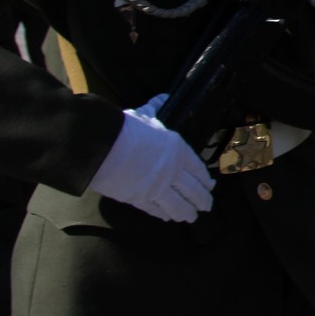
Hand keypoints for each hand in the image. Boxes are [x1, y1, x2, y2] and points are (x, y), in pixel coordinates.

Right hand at [87, 99, 213, 223]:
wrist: (105, 146)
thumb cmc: (126, 129)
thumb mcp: (145, 115)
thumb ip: (155, 109)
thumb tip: (161, 98)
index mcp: (177, 150)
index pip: (196, 168)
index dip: (204, 179)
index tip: (210, 186)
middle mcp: (172, 171)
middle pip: (192, 189)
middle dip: (201, 199)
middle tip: (207, 206)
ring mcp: (157, 187)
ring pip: (178, 204)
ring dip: (186, 211)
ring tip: (191, 217)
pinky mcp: (140, 199)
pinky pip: (156, 209)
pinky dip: (163, 214)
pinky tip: (168, 217)